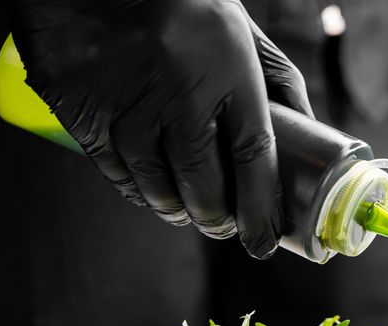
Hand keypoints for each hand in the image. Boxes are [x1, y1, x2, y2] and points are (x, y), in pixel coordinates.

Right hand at [7, 0, 312, 257]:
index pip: (254, 160)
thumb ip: (280, 82)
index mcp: (229, 71)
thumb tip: (308, 133)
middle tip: (224, 227)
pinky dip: (137, 191)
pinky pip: (115, 172)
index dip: (261, 211)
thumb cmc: (182, 1)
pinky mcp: (80, 108)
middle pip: (205, 188)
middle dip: (218, 221)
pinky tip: (151, 190)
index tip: (263, 240)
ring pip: (157, 189)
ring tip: (189, 211)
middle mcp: (177, 92)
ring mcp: (125, 103)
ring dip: (177, 211)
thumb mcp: (242, 32)